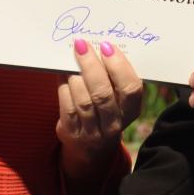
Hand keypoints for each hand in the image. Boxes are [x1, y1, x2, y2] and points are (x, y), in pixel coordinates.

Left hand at [57, 39, 142, 178]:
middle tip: (82, 45)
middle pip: (103, 94)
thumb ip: (114, 78)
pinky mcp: (72, 133)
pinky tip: (62, 72)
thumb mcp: (118, 101)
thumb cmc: (106, 112)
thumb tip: (98, 45)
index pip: (131, 89)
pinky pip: (67, 107)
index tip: (107, 47)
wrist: (91, 149)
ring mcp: (92, 132)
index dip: (119, 66)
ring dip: (75, 75)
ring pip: (83, 100)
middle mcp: (114, 124)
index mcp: (131, 110)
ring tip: (72, 57)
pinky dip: (64, 86)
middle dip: (91, 66)